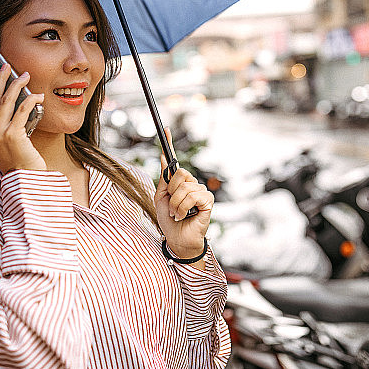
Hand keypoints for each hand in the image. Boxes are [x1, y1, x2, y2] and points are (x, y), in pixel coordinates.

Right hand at [0, 64, 46, 173]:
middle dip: (0, 79)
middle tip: (7, 66)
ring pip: (6, 101)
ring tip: (25, 76)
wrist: (25, 179)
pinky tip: (38, 96)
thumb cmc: (18, 160)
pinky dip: (31, 100)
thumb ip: (0, 125)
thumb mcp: (3, 143)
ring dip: (17, 85)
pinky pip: (21, 110)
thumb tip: (5, 100)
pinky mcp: (12, 135)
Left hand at [154, 129, 213, 259]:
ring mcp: (201, 191)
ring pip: (184, 187)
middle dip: (171, 192)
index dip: (170, 144)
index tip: (166, 129)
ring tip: (177, 214)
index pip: (175, 161)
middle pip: (180, 174)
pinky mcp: (208, 201)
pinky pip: (193, 196)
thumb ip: (164, 178)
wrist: (176, 239)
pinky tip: (185, 216)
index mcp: (180, 182)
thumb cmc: (169, 220)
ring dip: (175, 204)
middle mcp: (192, 184)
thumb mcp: (161, 197)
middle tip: (171, 205)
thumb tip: (162, 157)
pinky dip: (183, 208)